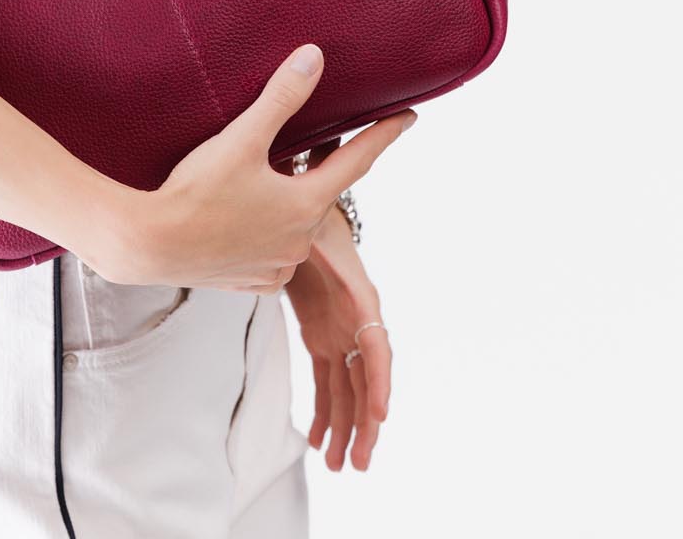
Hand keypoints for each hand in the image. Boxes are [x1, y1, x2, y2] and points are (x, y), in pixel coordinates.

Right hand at [94, 42, 416, 288]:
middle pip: (322, 193)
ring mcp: (278, 265)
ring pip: (296, 225)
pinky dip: (267, 234)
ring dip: (288, 204)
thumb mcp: (242, 138)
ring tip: (265, 184)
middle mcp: (300, 240)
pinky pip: (273, 253)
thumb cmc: (195, 191)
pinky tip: (245, 220)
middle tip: (310, 148)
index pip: (357, 159)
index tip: (408, 117)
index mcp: (306, 203)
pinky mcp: (254, 281)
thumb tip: (313, 58)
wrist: (150, 244)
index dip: (384, 134)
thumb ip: (281, 97)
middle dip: (318, 170)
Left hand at [284, 202, 392, 471]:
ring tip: (338, 466)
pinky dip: (324, 412)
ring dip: (345, 428)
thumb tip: (305, 241)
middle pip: (366, 380)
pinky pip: (327, 382)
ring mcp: (340, 333)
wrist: (303, 216)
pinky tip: (319, 441)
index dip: (379, 382)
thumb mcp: (316, 228)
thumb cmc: (314, 220)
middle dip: (365, 423)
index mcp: (361, 301)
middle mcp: (357, 324)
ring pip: (347, 390)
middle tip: (359, 462)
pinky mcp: (321, 338)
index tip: (379, 414)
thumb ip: (315, 240)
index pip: (377, 348)